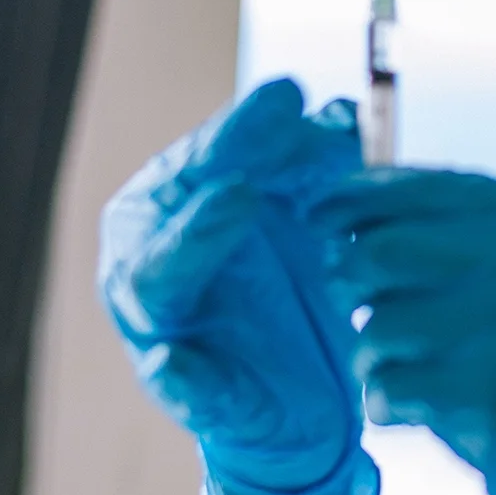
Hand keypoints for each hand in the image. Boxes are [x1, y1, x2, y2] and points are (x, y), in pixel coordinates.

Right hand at [98, 78, 378, 494]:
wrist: (307, 402)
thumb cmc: (296, 290)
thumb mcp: (315, 221)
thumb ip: (321, 166)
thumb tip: (345, 109)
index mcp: (174, 208)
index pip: (207, 154)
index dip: (248, 123)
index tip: (294, 92)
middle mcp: (150, 258)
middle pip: (176, 199)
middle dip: (220, 158)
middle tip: (271, 119)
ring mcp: (159, 327)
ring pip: (159, 277)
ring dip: (196, 237)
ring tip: (238, 199)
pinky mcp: (188, 395)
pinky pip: (177, 381)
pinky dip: (177, 373)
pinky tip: (174, 361)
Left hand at [311, 170, 495, 494]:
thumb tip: (404, 210)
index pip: (429, 188)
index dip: (359, 199)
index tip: (324, 214)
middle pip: (385, 249)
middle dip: (350, 276)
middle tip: (349, 297)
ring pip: (379, 324)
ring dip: (373, 351)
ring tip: (397, 368)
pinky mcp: (492, 400)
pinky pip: (393, 389)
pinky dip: (388, 401)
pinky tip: (410, 407)